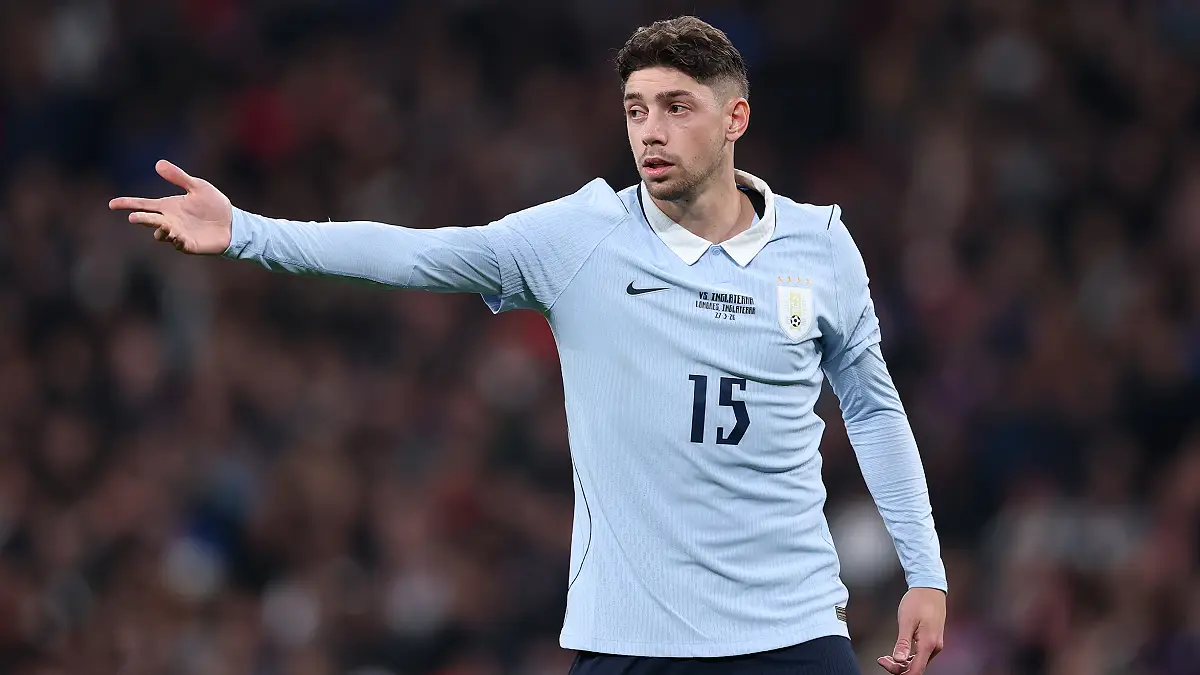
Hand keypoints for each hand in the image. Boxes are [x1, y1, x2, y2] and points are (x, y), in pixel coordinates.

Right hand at [109, 160, 232, 253]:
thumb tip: (158, 163)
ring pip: (161, 234)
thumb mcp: (198, 187)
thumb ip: (179, 177)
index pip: (143, 204)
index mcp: (168, 206)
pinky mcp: (189, 245)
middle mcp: (169, 221)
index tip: (112, 204)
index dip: (128, 204)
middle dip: (141, 219)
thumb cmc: (214, 204)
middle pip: (149, 220)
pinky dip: (176, 240)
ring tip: (164, 226)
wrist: (232, 222)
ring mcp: (178, 234)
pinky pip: (178, 244)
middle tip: (134, 218)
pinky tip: (178, 235)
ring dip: (160, 230)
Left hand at [877, 587, 945, 674]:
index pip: (915, 670)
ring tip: (887, 656)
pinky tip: (899, 652)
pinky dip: (909, 657)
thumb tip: (898, 659)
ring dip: (903, 663)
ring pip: (918, 662)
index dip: (898, 671)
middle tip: (882, 659)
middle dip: (898, 667)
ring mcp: (935, 644)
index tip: (884, 663)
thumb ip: (903, 643)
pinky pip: (921, 655)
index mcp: (928, 644)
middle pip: (916, 668)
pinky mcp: (932, 639)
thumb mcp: (906, 621)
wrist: (929, 587)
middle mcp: (934, 647)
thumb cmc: (918, 601)